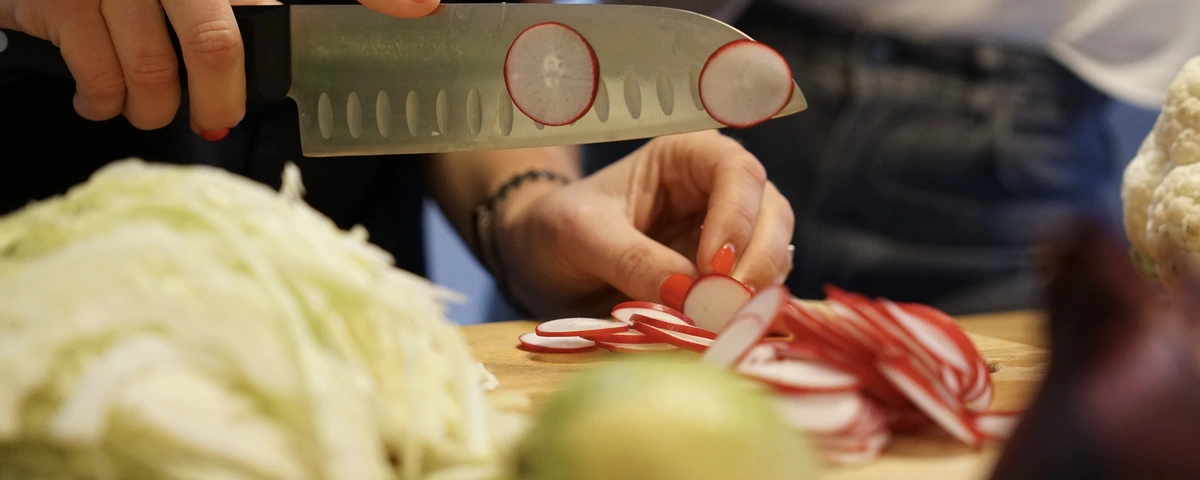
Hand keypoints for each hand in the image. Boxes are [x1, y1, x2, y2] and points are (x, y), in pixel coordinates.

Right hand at [0, 0, 439, 137]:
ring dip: (156, 106)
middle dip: (218, 100)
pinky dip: (102, 99)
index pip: (268, 7)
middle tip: (216, 120)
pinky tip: (106, 95)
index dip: (357, 6)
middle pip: (215, 45)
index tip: (404, 21)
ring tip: (157, 104)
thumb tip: (423, 6)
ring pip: (149, 70)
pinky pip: (91, 73)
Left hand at [496, 130, 795, 318]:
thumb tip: (690, 295)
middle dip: (758, 260)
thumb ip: (633, 260)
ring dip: (757, 290)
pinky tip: (722, 327)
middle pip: (772, 213)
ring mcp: (728, 234)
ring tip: (719, 321)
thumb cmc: (557, 229)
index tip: (714, 267)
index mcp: (686, 156)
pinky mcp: (725, 277)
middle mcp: (718, 189)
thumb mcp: (582, 236)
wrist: (544, 261)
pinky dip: (747, 311)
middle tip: (728, 306)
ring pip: (774, 253)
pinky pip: (756, 291)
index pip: (737, 172)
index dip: (738, 217)